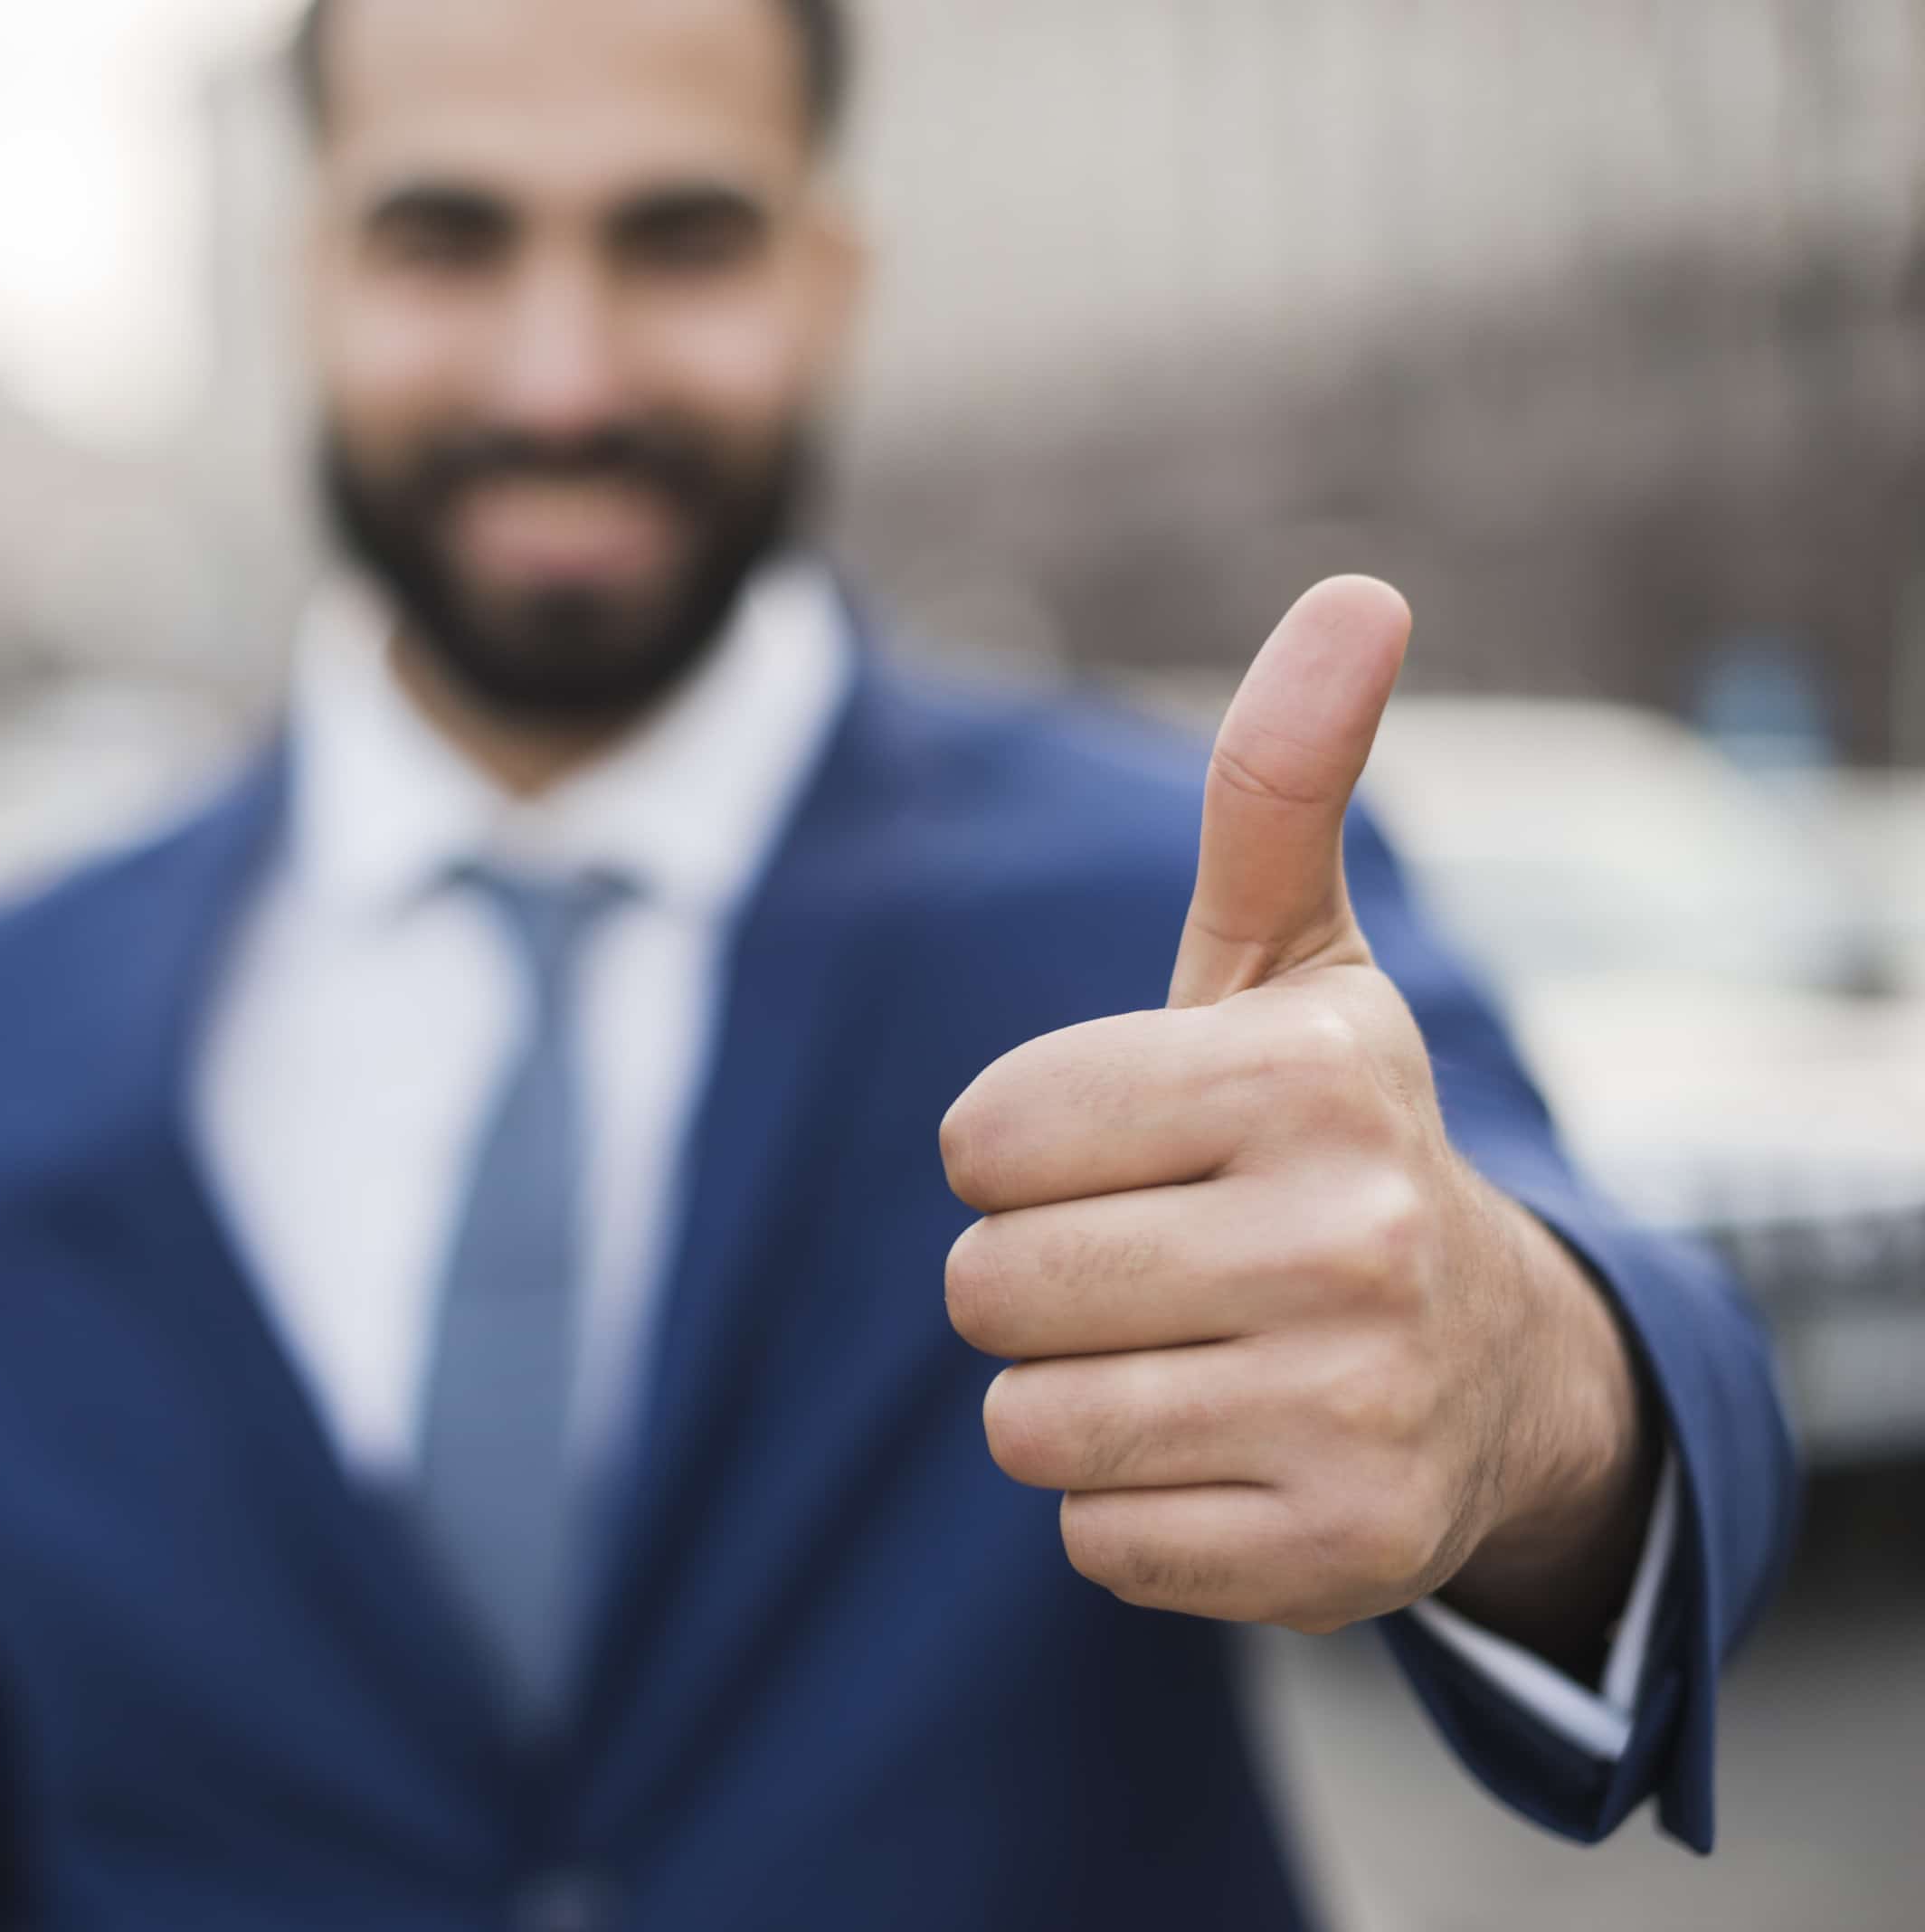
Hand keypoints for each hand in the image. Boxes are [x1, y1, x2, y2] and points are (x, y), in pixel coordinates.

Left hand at [939, 578, 1653, 1652]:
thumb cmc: (1323, 1145)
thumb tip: (1358, 591)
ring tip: (1188, 1355)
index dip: (1018, 1151)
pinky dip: (1126, 1506)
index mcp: (1316, 1076)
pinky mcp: (1337, 1556)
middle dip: (1032, 1278)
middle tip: (1151, 1264)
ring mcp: (1357, 1407)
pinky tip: (1228, 1450)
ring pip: (1025, 1422)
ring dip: (1069, 1394)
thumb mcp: (1296, 969)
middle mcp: (1356, 1238)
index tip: (1122, 1152)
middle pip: (988, 1286)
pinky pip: (1088, 1539)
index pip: (984, 1137)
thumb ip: (1279, 790)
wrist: (1488, 1374)